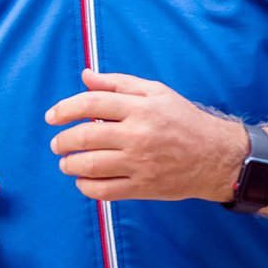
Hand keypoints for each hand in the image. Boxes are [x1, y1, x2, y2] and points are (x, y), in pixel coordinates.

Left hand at [45, 68, 243, 201]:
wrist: (216, 157)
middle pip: (84, 137)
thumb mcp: (155, 92)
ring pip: (90, 166)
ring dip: (69, 165)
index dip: (64, 109)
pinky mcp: (143, 187)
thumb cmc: (183, 120)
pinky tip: (83, 180)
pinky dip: (86, 187)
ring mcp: (140, 163)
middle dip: (62, 141)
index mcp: (140, 108)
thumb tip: (84, 76)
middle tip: (57, 144)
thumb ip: (117, 84)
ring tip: (67, 163)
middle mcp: (138, 135)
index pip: (90, 104)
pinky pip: (103, 191)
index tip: (51, 117)